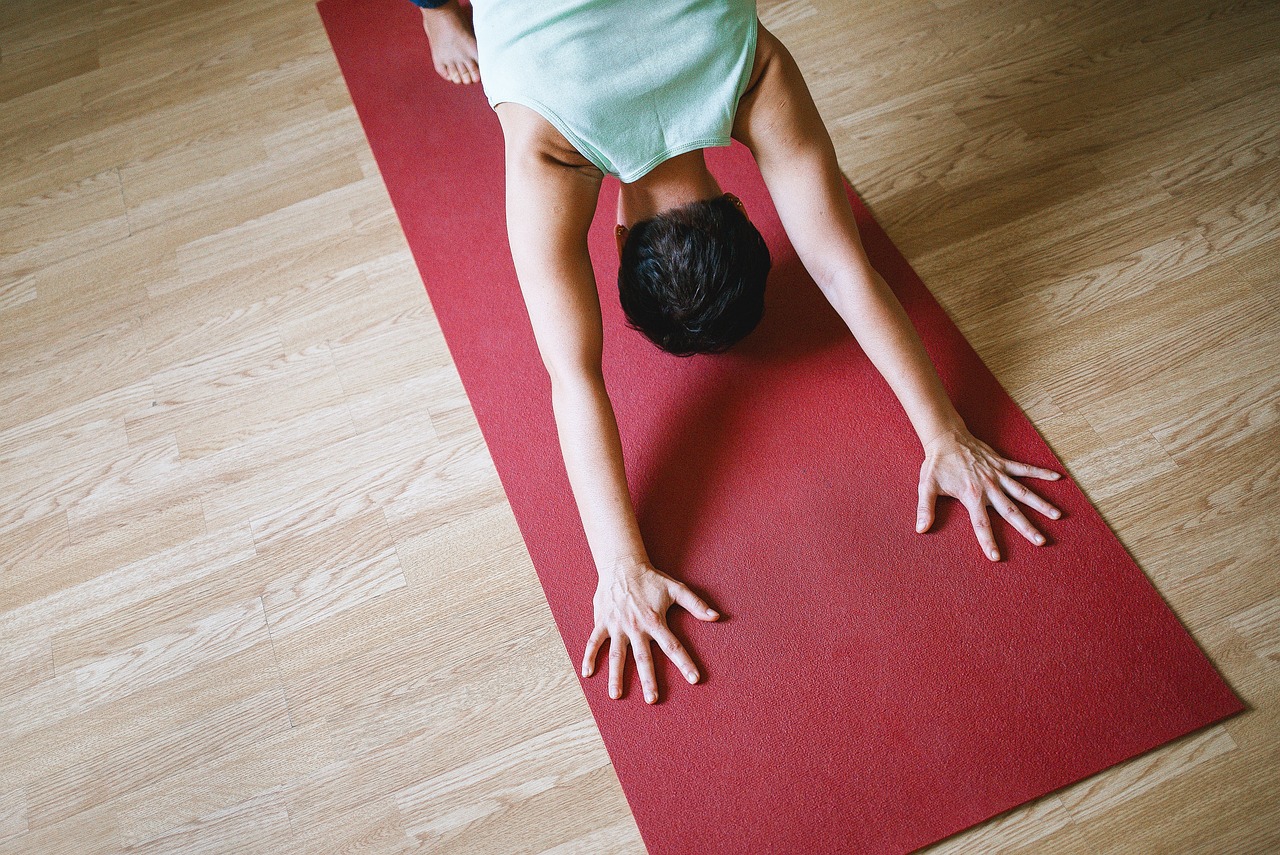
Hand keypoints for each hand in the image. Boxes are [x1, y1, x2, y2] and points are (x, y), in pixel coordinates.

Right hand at [581, 561, 719, 703]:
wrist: (622, 564)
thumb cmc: (651, 578)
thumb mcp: (676, 589)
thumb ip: (695, 604)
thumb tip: (716, 617)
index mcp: (655, 621)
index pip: (673, 646)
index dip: (685, 663)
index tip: (694, 679)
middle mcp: (636, 627)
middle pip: (643, 657)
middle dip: (648, 679)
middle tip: (652, 699)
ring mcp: (617, 626)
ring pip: (617, 655)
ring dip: (616, 675)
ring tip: (616, 695)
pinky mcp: (602, 622)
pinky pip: (593, 642)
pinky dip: (589, 657)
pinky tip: (587, 673)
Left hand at [916, 428, 1062, 560]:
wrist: (945, 438)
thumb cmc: (937, 464)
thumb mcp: (926, 487)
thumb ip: (925, 508)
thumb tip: (921, 529)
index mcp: (971, 495)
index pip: (981, 524)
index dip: (988, 541)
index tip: (996, 557)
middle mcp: (989, 487)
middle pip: (1010, 511)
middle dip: (1026, 527)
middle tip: (1041, 541)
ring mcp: (998, 474)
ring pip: (1023, 492)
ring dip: (1041, 504)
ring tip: (1057, 516)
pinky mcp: (1002, 463)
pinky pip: (1025, 468)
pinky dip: (1041, 472)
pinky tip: (1058, 478)